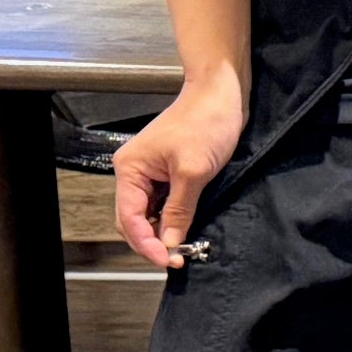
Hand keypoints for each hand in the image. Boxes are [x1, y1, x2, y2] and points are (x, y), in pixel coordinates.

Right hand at [112, 70, 247, 268]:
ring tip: (182, 247)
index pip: (129, 218)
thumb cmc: (206, 120)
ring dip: (163, 231)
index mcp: (130, 169)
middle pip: (134, 219)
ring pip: (149, 212)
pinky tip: (185, 227)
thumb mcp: (194, 170)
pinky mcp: (169, 170)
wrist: (222, 91)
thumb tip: (170, 242)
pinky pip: (164, 201)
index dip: (146, 244)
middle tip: (176, 258)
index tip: (167, 260)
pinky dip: (172, 217)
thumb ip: (179, 209)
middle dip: (153, 241)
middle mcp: (134, 171)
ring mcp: (151, 171)